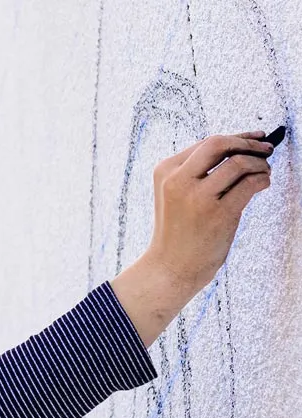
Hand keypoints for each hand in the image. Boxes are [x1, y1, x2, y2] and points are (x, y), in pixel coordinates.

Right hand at [145, 130, 272, 292]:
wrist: (171, 266)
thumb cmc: (179, 231)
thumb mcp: (175, 194)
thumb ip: (197, 172)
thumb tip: (239, 148)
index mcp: (165, 171)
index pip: (205, 143)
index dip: (236, 137)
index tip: (255, 137)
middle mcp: (178, 180)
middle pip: (218, 144)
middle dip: (247, 143)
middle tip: (266, 148)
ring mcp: (197, 196)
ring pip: (238, 162)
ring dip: (260, 164)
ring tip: (265, 172)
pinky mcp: (218, 213)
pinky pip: (250, 184)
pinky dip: (262, 179)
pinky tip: (263, 184)